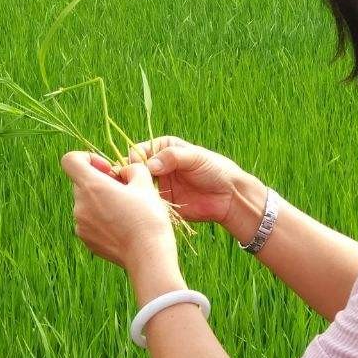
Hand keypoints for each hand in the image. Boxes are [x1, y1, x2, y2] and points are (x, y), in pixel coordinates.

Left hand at [59, 150, 177, 271]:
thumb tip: (124, 172)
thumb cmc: (148, 217)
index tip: (107, 170)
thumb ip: (132, 168)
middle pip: (82, 183)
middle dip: (100, 182)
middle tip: (124, 191)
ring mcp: (80, 224)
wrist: (148, 256)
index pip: (70, 160)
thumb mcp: (145, 183)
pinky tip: (121, 227)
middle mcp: (80, 205)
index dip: (87, 158)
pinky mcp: (85, 240)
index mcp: (91, 186)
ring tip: (125, 211)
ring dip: (101, 201)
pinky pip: (89, 221)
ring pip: (86, 203)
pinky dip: (101, 219)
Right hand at [121, 136, 264, 241]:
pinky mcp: (162, 203)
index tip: (136, 169)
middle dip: (129, 177)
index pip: (139, 151)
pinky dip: (144, 206)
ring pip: (137, 188)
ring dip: (134, 192)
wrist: (229, 196)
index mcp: (163, 148)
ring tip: (136, 197)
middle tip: (131, 185)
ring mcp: (158, 185)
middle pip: (134, 170)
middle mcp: (157, 166)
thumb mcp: (194, 157)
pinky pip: (147, 204)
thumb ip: (172, 157)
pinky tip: (144, 209)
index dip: (134, 160)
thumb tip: (150, 165)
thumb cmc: (215, 170)